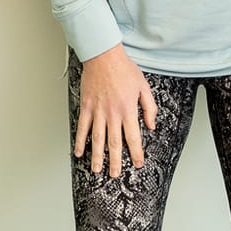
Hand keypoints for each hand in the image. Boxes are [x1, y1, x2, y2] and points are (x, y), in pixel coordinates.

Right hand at [75, 44, 158, 178]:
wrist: (103, 55)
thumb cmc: (124, 69)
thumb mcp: (144, 87)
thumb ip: (149, 107)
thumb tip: (151, 125)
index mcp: (128, 109)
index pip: (133, 137)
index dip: (136, 152)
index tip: (138, 163)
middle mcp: (112, 113)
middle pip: (114, 142)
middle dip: (115, 161)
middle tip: (115, 174)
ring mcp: (98, 111)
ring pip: (97, 138)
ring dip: (97, 156)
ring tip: (96, 170)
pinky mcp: (87, 106)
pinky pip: (83, 127)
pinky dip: (80, 140)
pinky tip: (79, 152)